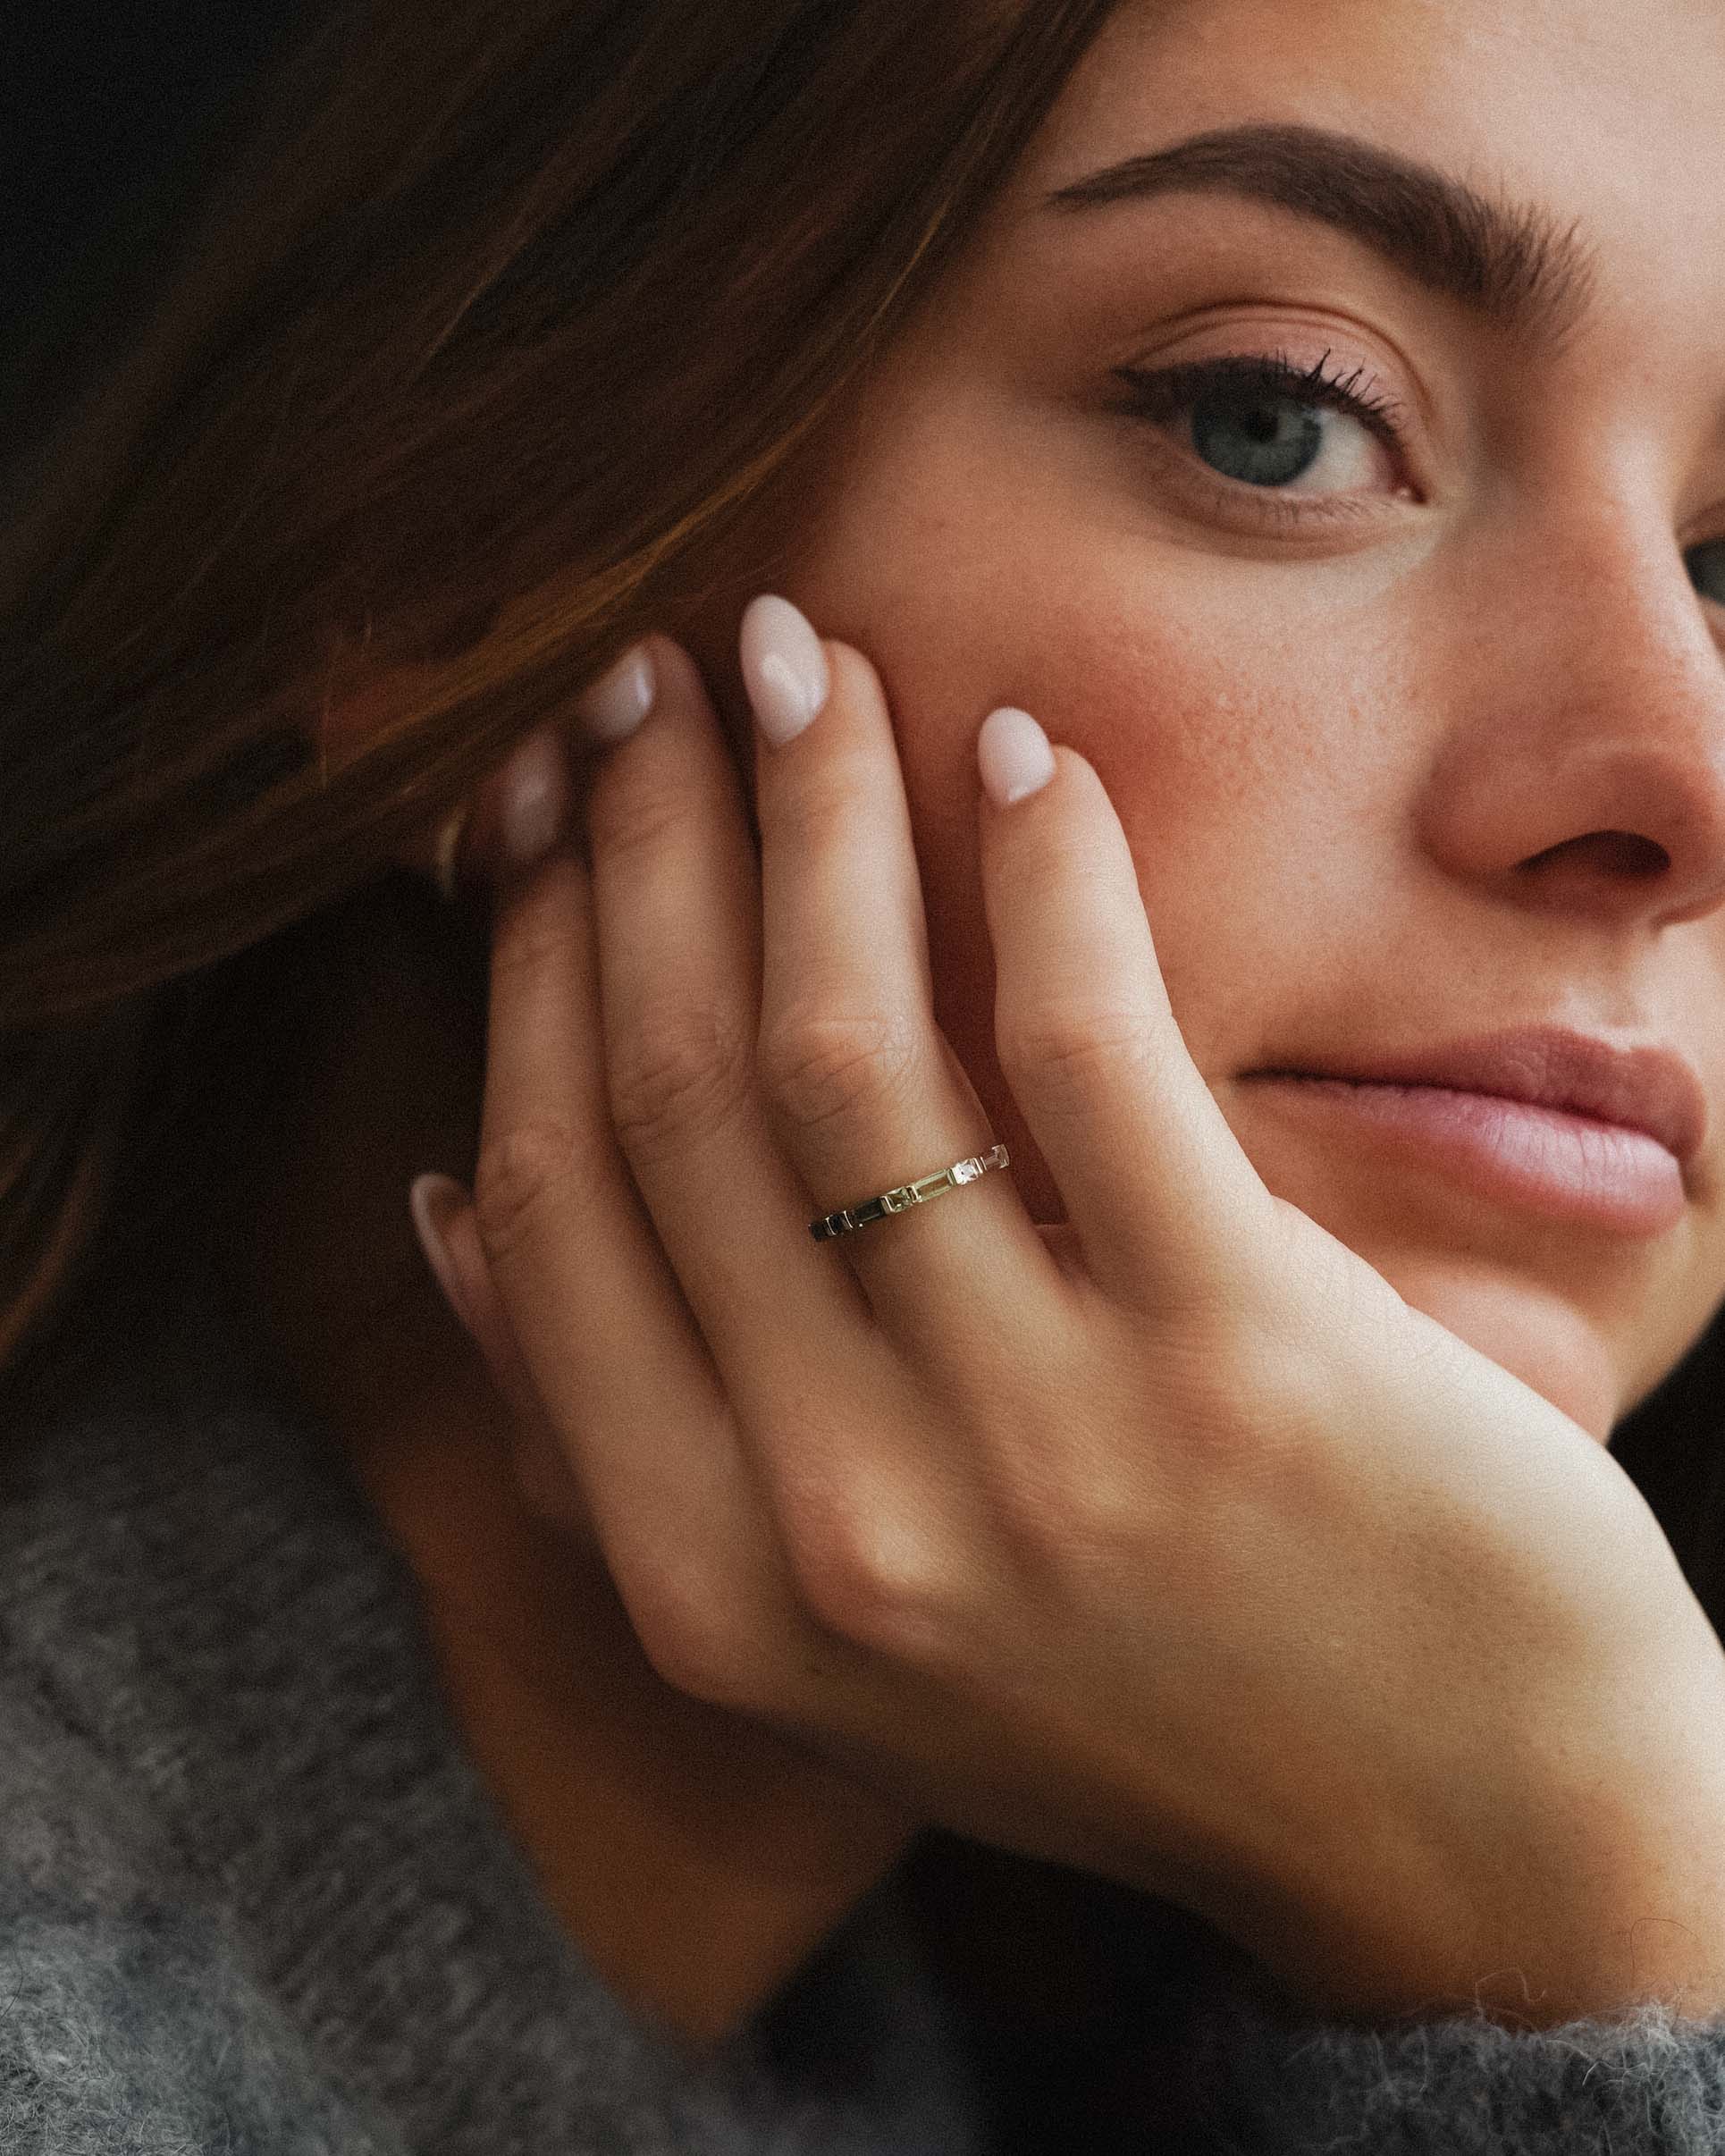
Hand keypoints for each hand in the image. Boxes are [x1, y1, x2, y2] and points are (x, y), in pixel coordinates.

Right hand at [418, 604, 1724, 2027]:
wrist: (1456, 1831)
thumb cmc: (1132, 1700)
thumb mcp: (822, 1641)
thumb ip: (615, 1446)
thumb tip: (451, 1202)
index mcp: (710, 1584)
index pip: (560, 1205)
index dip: (532, 969)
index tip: (549, 816)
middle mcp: (836, 1520)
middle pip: (674, 1096)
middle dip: (641, 846)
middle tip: (648, 681)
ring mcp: (1038, 1444)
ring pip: (839, 1053)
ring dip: (804, 818)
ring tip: (797, 662)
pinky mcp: (1240, 1360)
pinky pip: (1090, 1055)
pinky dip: (1040, 874)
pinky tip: (1018, 755)